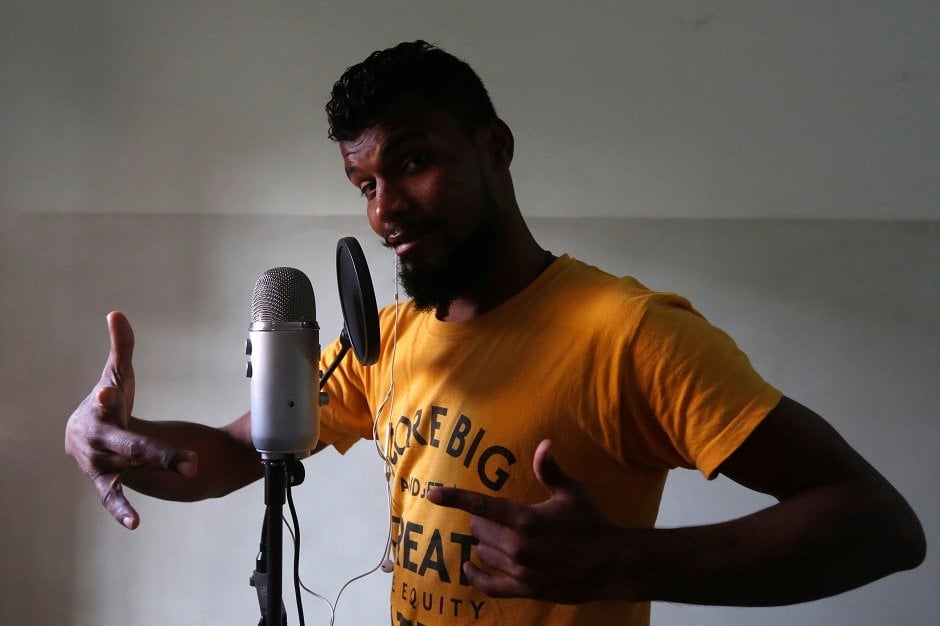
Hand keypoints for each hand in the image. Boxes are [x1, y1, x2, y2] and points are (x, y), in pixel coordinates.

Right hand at [64, 312, 195, 528]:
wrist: (85, 436)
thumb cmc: (108, 403)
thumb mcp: (116, 375)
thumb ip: (121, 348)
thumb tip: (116, 314)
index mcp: (100, 409)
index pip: (106, 400)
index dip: (107, 394)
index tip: (109, 389)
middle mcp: (97, 439)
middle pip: (131, 444)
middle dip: (158, 450)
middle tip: (190, 457)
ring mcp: (100, 464)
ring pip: (132, 467)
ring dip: (158, 469)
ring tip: (190, 469)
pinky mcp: (105, 482)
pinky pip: (111, 498)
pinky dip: (121, 510)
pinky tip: (135, 523)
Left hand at [428, 439, 624, 603]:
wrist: (609, 564)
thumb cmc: (590, 523)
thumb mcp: (571, 493)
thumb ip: (550, 470)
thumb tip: (544, 443)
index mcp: (525, 519)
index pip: (481, 505)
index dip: (454, 497)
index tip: (432, 493)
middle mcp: (517, 546)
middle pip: (479, 529)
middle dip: (483, 521)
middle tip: (498, 517)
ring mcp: (519, 570)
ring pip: (483, 553)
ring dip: (485, 543)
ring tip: (500, 537)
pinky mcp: (524, 588)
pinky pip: (489, 585)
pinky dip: (475, 576)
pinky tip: (469, 569)